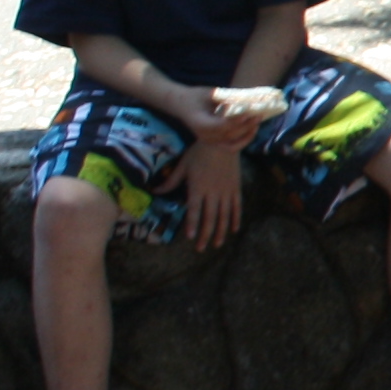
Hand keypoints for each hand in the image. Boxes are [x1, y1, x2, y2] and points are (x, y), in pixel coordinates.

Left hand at [174, 133, 246, 249]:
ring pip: (224, 216)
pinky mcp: (236, 188)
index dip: (192, 224)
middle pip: (209, 218)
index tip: (190, 237)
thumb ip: (170, 181)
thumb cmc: (199, 152)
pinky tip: (234, 229)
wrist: (223, 140)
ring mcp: (226, 192)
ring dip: (220, 231)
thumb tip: (154, 190)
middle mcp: (212, 193)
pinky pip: (236, 207)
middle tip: (201, 249)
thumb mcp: (182, 166)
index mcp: (197, 188)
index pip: (194, 211)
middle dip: (205, 235)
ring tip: (217, 244)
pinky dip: (235, 219)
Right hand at [185, 87, 253, 145]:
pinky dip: (243, 140)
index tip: (248, 112)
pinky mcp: (214, 142)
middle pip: (229, 134)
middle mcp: (204, 136)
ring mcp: (209, 141)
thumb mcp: (208, 93)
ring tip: (257, 121)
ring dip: (247, 133)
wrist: (182, 105)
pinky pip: (231, 147)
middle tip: (258, 115)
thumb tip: (244, 100)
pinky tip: (252, 131)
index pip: (220, 125)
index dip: (235, 120)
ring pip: (232, 142)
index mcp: (200, 123)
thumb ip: (224, 98)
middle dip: (246, 125)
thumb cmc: (195, 97)